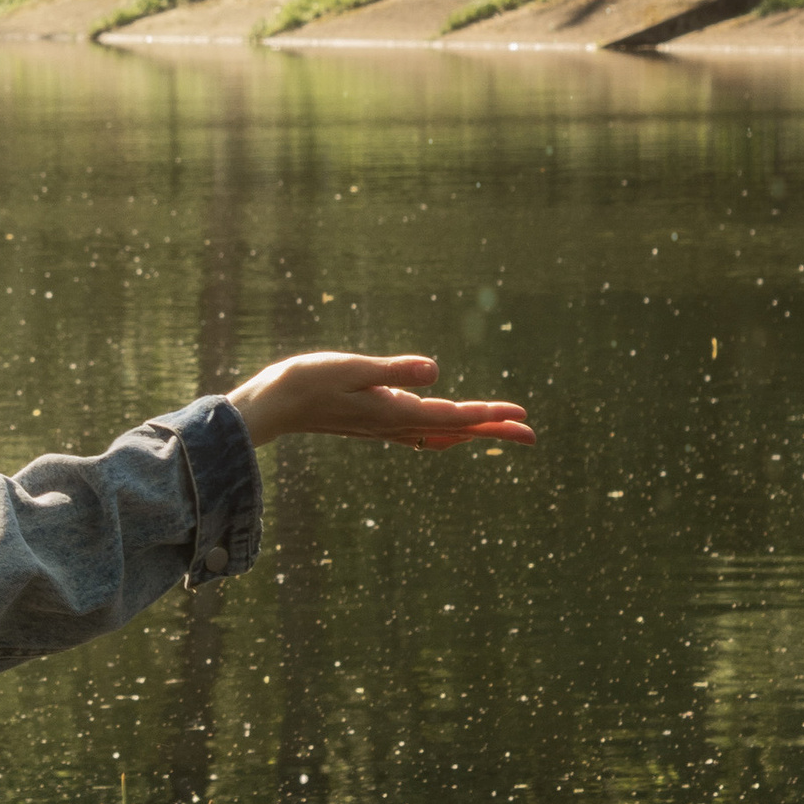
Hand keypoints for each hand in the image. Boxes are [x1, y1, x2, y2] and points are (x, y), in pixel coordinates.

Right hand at [227, 349, 534, 453]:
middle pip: (455, 430)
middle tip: (532, 434)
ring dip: (473, 431)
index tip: (522, 415)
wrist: (272, 406)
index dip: (489, 415)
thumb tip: (436, 372)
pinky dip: (446, 431)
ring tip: (502, 430)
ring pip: (441, 433)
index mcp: (394, 412)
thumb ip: (393, 371)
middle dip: (494, 430)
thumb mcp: (352, 369)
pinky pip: (422, 432)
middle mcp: (394, 424)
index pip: (453, 415)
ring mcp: (384, 426)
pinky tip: (449, 429)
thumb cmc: (306, 382)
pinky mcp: (374, 422)